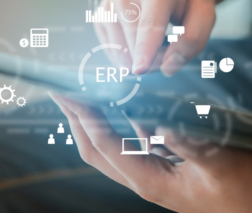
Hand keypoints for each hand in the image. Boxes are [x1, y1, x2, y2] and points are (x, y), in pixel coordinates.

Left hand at [50, 94, 251, 212]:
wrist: (250, 206)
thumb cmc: (241, 190)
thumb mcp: (221, 165)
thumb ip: (192, 144)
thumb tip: (160, 124)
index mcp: (149, 179)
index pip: (104, 143)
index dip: (84, 116)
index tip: (69, 94)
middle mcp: (140, 176)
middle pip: (94, 147)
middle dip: (75, 119)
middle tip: (62, 94)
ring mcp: (145, 170)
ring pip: (105, 145)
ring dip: (89, 120)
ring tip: (79, 97)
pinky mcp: (154, 164)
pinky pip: (122, 142)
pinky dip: (111, 123)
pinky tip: (111, 108)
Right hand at [95, 0, 214, 75]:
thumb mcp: (205, 12)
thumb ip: (192, 41)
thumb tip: (167, 68)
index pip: (149, 26)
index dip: (145, 50)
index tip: (139, 70)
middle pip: (135, 47)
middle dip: (154, 59)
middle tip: (169, 43)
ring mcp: (108, 6)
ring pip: (120, 54)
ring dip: (140, 58)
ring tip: (154, 38)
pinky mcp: (100, 17)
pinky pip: (112, 52)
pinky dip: (127, 54)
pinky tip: (137, 38)